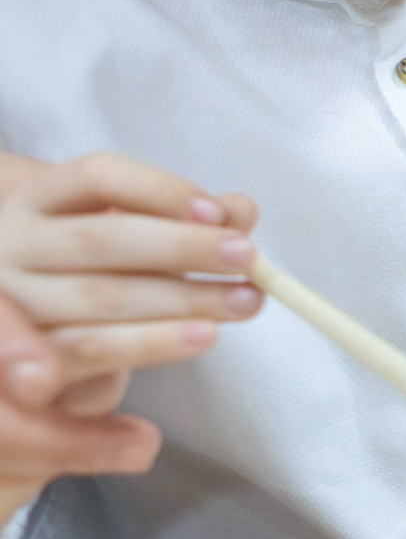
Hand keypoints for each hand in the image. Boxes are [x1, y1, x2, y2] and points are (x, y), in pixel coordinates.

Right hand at [0, 154, 263, 512]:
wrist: (33, 344)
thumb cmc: (97, 273)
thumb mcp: (135, 235)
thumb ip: (187, 218)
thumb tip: (240, 210)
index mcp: (39, 200)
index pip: (98, 176)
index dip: (162, 189)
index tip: (221, 211)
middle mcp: (14, 244)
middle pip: (103, 237)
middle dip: (185, 247)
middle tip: (249, 257)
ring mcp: (14, 302)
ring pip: (103, 295)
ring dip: (185, 299)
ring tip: (245, 301)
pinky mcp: (21, 362)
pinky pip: (94, 349)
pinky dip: (155, 343)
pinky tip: (204, 336)